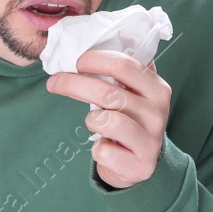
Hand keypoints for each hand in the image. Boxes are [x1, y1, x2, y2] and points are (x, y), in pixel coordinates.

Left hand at [45, 49, 171, 189]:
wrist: (142, 165)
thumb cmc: (129, 122)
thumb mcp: (131, 94)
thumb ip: (118, 72)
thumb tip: (80, 46)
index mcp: (157, 88)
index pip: (124, 64)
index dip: (94, 59)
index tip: (74, 60)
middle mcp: (158, 112)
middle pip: (107, 91)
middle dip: (73, 84)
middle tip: (54, 82)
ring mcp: (151, 140)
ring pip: (104, 120)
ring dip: (91, 120)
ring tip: (95, 122)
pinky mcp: (140, 165)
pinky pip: (103, 151)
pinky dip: (97, 149)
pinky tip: (104, 147)